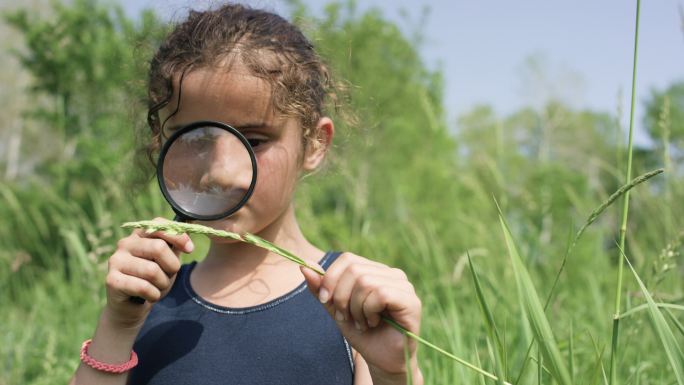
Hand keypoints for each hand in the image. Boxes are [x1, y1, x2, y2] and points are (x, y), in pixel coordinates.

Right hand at [104, 217, 192, 328]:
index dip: (178, 237)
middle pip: (158, 248)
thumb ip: (177, 245)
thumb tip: (189, 234)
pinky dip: (153, 295)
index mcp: (139, 234)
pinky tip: (149, 296)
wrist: (133, 305)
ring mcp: (116, 261)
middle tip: (168, 276)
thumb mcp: (169, 259)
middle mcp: (125, 243)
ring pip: (152, 270)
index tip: (189, 249)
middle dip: (171, 266)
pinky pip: (143, 287)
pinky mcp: (112, 280)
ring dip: (162, 284)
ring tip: (157, 287)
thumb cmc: (154, 279)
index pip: (159, 225)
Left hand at [300, 252, 421, 379]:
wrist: (381, 360)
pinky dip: (369, 311)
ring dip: (355, 308)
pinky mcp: (411, 301)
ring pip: (366, 282)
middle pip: (354, 269)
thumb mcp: (336, 309)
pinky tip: (373, 323)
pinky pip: (381, 294)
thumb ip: (322, 289)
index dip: (331, 278)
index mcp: (375, 271)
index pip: (348, 259)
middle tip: (346, 317)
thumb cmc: (362, 333)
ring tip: (361, 322)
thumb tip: (303, 267)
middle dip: (341, 297)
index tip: (325, 301)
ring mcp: (404, 286)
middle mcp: (392, 274)